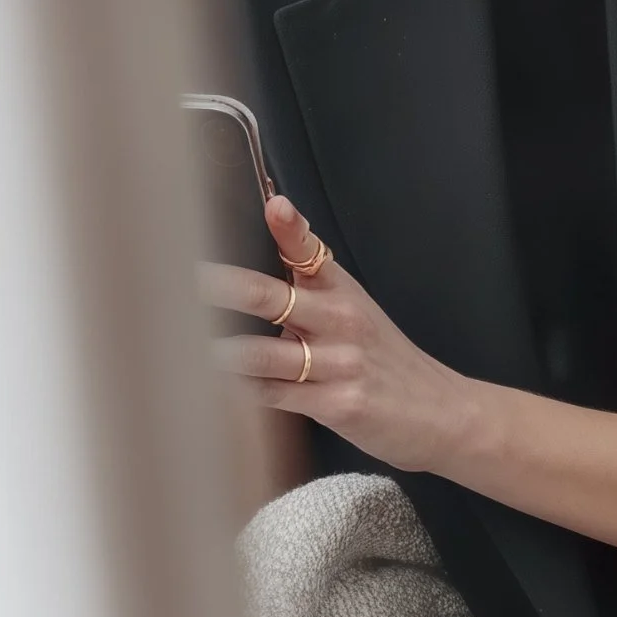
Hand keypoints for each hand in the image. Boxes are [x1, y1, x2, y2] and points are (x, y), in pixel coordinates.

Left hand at [197, 194, 473, 475]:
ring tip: (177, 346)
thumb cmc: (383, 360)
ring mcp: (340, 362)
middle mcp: (340, 319)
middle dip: (222, 288)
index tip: (271, 203)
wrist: (440, 412)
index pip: (309, 248)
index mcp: (340, 289)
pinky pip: (275, 398)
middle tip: (181, 280)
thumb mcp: (353, 310)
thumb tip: (257, 246)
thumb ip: (307, 283)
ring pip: (262, 355)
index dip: (288, 225)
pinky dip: (240, 395)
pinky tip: (212, 391)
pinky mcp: (338, 404)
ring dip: (219, 353)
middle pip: (270, 296)